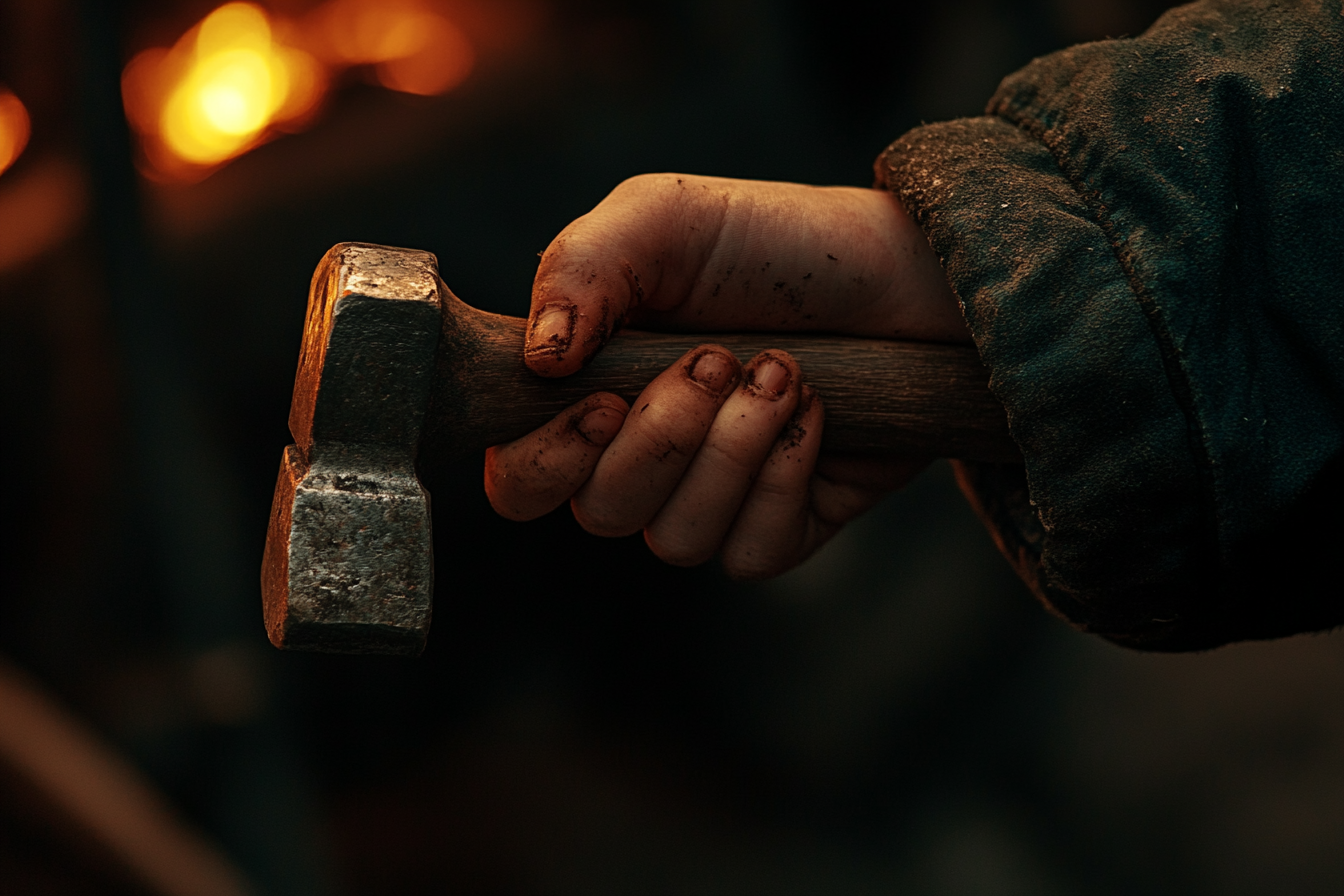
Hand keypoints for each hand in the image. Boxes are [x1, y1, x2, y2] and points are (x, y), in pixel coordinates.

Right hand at [484, 174, 964, 577]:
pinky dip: (784, 475)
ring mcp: (705, 501)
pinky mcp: (775, 528)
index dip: (546, 459)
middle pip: (600, 514)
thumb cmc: (763, 243)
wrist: (887, 271)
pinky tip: (813, 411)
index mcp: (583, 397)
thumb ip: (581, 269)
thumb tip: (539, 359)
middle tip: (718, 358)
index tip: (605, 398)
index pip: (517, 480)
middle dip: (665, 435)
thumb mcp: (662, 219)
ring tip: (780, 371)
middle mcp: (635, 462)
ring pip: (676, 540)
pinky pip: (749, 553)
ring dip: (733, 449)